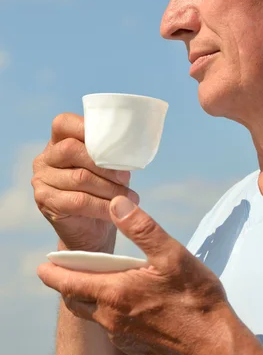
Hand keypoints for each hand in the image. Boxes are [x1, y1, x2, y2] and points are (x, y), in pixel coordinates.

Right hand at [32, 113, 139, 252]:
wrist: (92, 231)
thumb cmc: (103, 190)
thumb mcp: (109, 168)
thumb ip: (111, 155)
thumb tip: (126, 150)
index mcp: (58, 141)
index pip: (64, 123)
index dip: (87, 128)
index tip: (114, 143)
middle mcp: (45, 157)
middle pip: (71, 149)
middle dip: (103, 164)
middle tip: (126, 177)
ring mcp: (41, 179)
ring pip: (79, 177)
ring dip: (109, 188)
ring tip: (129, 197)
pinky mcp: (44, 201)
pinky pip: (77, 200)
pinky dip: (101, 206)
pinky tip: (115, 210)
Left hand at [37, 197, 242, 354]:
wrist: (213, 343)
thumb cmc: (195, 297)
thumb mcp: (171, 254)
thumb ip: (141, 227)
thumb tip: (117, 203)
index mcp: (116, 293)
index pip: (71, 283)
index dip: (54, 274)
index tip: (41, 267)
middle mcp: (112, 318)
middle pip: (77, 301)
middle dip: (67, 286)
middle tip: (64, 272)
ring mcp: (122, 334)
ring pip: (93, 314)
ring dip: (88, 296)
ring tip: (95, 280)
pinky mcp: (135, 345)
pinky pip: (110, 326)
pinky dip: (106, 309)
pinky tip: (124, 300)